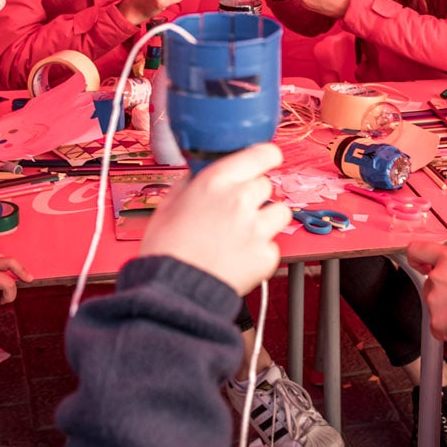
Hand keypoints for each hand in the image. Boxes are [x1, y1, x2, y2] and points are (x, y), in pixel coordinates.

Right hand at [140, 143, 289, 294]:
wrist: (174, 292)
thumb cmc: (166, 250)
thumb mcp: (169, 204)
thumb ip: (192, 183)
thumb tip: (201, 173)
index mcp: (216, 181)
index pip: (262, 154)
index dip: (265, 158)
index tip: (264, 162)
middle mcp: (240, 199)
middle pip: (267, 185)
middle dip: (254, 196)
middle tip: (235, 213)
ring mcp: (257, 228)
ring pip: (280, 212)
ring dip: (266, 220)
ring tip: (242, 235)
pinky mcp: (266, 255)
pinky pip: (273, 245)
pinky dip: (259, 251)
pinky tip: (238, 258)